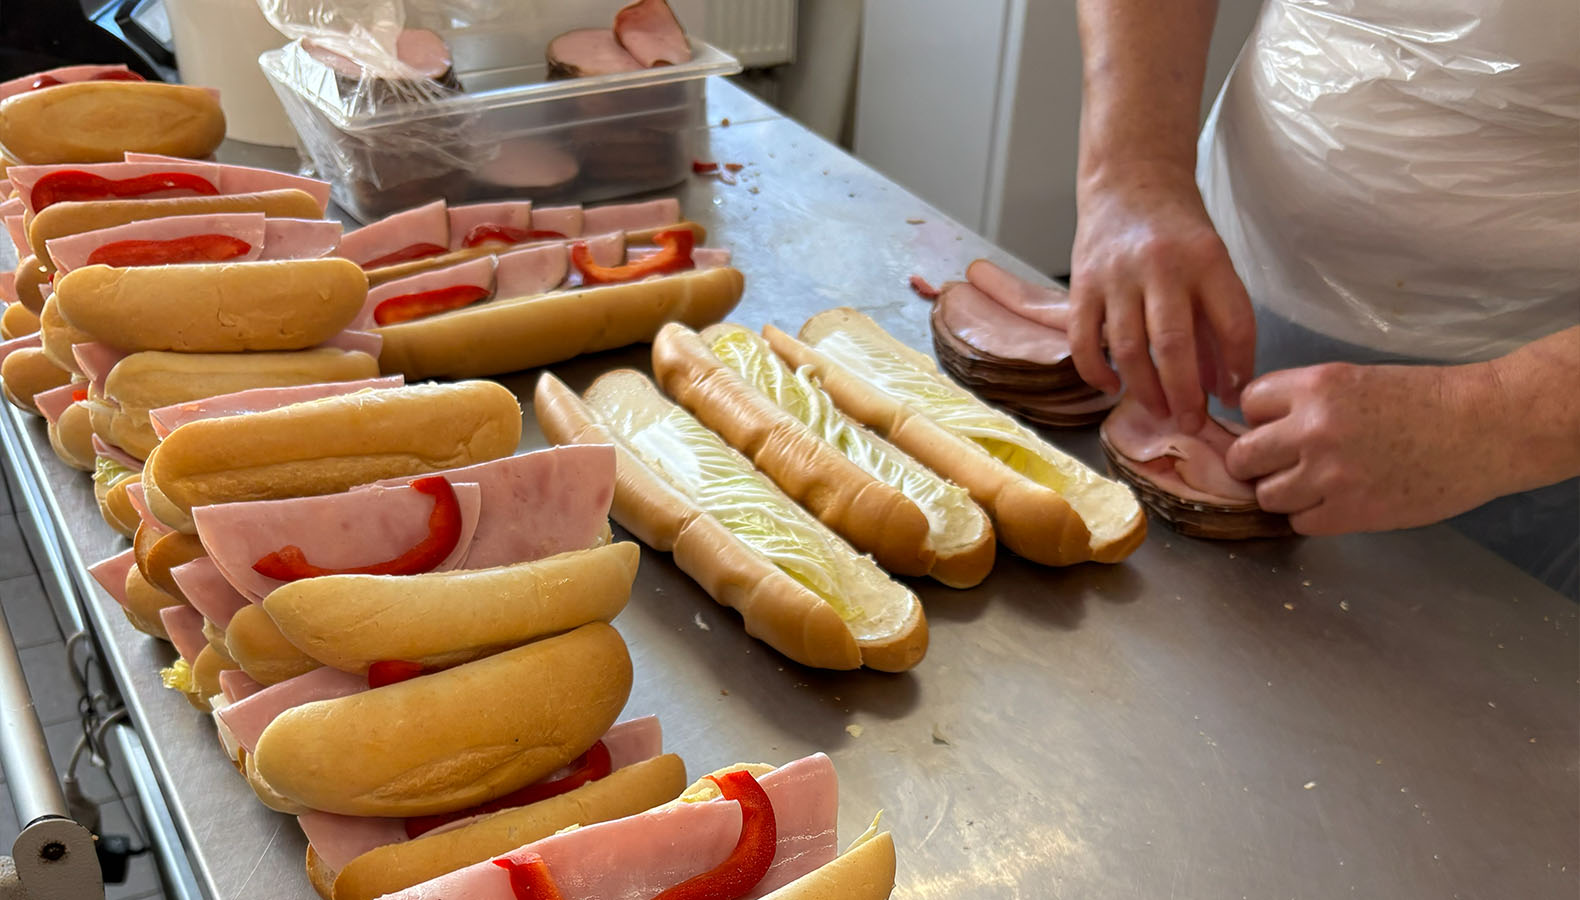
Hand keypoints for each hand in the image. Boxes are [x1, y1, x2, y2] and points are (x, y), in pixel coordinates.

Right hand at [1069, 166, 1255, 432]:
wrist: (1129, 179)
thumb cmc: (1177, 228)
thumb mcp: (1213, 261)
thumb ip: (1217, 320)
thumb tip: (1222, 385)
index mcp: (1207, 259)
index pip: (1233, 323)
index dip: (1239, 368)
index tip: (1234, 396)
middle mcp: (1161, 267)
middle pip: (1174, 345)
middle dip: (1186, 395)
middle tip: (1192, 424)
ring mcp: (1117, 276)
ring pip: (1129, 349)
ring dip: (1144, 390)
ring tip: (1159, 413)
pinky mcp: (1082, 284)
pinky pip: (1085, 340)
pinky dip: (1097, 372)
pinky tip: (1111, 388)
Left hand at [1224, 362, 1507, 534]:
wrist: (1485, 429)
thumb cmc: (1427, 400)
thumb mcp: (1356, 381)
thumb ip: (1308, 404)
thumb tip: (1265, 430)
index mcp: (1315, 387)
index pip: (1249, 404)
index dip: (1261, 419)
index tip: (1279, 427)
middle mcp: (1312, 430)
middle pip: (1244, 456)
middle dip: (1258, 461)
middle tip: (1283, 464)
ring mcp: (1329, 475)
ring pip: (1266, 495)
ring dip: (1283, 493)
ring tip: (1313, 485)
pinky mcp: (1350, 513)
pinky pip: (1299, 523)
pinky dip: (1311, 516)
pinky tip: (1337, 503)